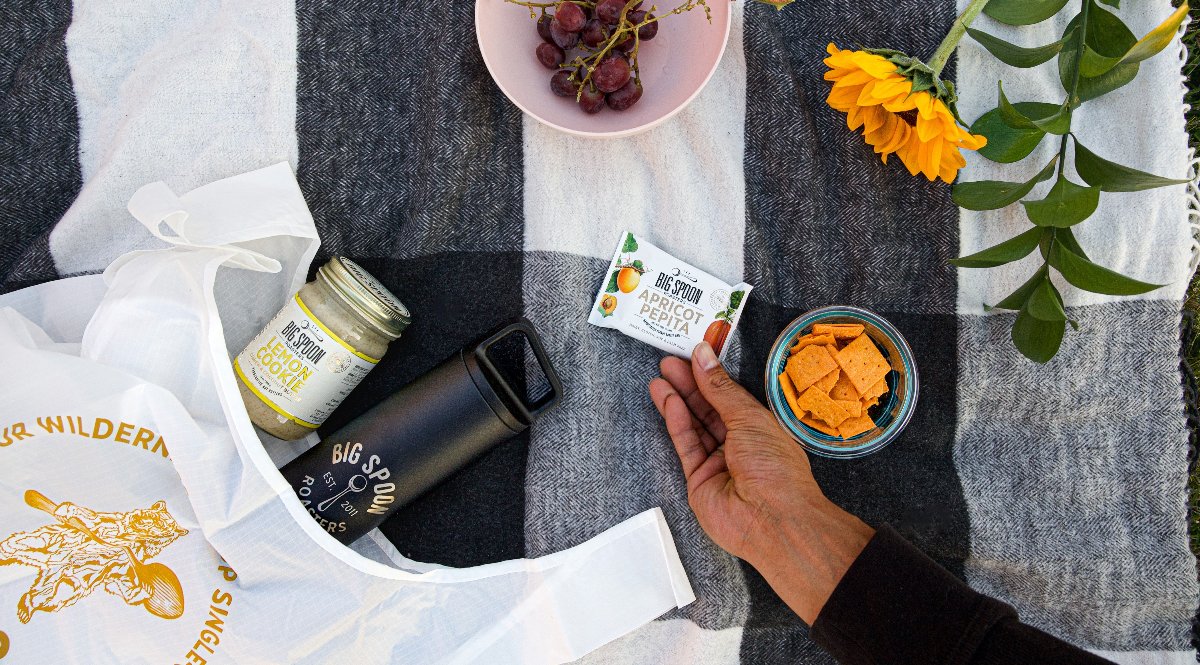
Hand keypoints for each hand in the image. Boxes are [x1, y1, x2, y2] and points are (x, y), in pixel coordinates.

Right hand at [648, 342, 874, 624]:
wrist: (772, 519)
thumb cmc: (776, 468)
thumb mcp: (748, 417)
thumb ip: (720, 387)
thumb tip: (703, 356)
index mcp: (761, 428)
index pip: (731, 396)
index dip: (711, 375)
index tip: (693, 354)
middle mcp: (740, 444)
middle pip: (709, 409)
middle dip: (689, 384)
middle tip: (669, 361)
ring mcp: (718, 463)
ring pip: (694, 426)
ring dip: (677, 401)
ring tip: (660, 378)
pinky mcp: (699, 480)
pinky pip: (686, 445)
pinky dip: (676, 422)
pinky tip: (668, 401)